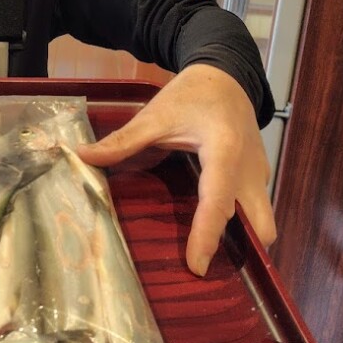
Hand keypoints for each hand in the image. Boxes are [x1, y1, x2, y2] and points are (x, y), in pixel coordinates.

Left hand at [74, 64, 275, 276]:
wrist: (226, 75)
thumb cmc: (191, 94)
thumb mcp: (154, 115)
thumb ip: (121, 141)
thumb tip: (80, 156)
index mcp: (224, 150)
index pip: (218, 200)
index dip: (207, 235)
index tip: (196, 266)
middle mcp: (250, 168)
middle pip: (259, 224)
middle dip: (240, 251)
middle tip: (205, 267)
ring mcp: (260, 174)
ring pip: (262, 221)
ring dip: (242, 241)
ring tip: (206, 257)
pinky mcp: (259, 177)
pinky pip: (256, 211)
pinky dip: (241, 226)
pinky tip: (212, 233)